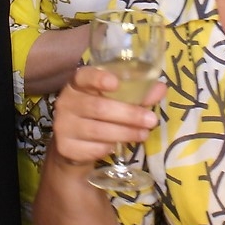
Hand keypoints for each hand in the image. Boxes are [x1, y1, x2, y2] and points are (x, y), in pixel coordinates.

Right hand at [50, 65, 164, 167]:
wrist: (73, 143)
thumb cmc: (98, 113)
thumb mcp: (115, 100)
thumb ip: (137, 93)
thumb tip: (161, 88)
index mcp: (78, 84)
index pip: (84, 76)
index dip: (98, 79)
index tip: (116, 83)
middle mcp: (67, 102)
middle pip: (98, 108)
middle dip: (128, 115)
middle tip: (151, 120)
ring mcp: (63, 125)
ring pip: (98, 131)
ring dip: (125, 133)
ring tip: (143, 134)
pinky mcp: (66, 147)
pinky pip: (93, 148)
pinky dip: (109, 147)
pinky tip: (119, 146)